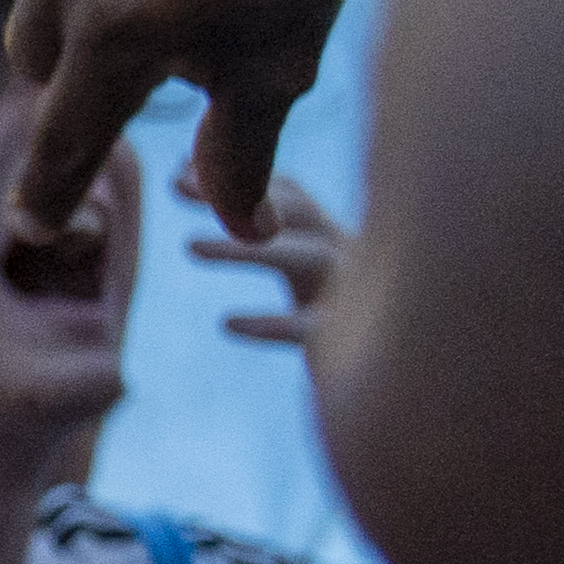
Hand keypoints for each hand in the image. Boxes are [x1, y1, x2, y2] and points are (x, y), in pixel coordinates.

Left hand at [185, 179, 346, 351]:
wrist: (389, 391)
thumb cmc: (332, 324)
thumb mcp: (298, 271)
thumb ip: (260, 229)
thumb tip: (184, 175)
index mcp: (333, 241)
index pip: (292, 195)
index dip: (238, 178)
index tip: (179, 171)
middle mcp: (350, 258)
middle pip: (301, 211)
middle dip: (241, 193)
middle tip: (173, 186)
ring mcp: (356, 297)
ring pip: (309, 256)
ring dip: (247, 248)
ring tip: (188, 246)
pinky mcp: (351, 342)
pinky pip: (311, 326)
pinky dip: (271, 323)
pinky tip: (228, 323)